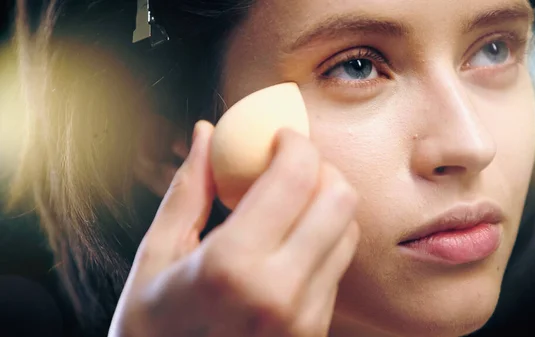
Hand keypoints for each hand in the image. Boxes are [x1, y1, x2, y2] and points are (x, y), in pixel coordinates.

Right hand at [108, 121, 359, 336]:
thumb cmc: (151, 330)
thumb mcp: (155, 258)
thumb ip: (188, 191)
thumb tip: (205, 133)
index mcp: (231, 266)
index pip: (296, 178)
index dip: (296, 143)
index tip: (280, 138)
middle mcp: (279, 293)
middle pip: (339, 200)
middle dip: (320, 168)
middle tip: (288, 167)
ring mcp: (305, 319)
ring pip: (348, 231)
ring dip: (325, 203)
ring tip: (288, 204)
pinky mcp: (315, 333)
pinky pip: (338, 267)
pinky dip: (323, 239)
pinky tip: (289, 242)